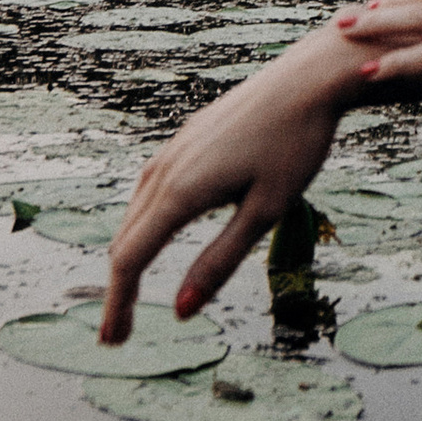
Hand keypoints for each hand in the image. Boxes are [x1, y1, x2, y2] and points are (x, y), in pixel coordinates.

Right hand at [100, 28, 367, 341]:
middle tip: (119, 335)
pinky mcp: (186, 138)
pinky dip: (142, 224)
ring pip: (135, 213)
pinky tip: (154, 233)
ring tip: (132, 293)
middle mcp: (166, 169)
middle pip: (126, 239)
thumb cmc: (296, 145)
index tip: (112, 341)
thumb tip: (182, 310)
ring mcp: (173, 149)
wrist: (309, 79)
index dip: (119, 304)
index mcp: (181, 192)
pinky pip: (149, 189)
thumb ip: (221, 260)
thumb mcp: (267, 211)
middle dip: (120, 289)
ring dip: (129, 256)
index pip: (131, 259)